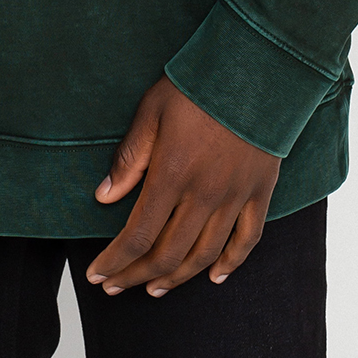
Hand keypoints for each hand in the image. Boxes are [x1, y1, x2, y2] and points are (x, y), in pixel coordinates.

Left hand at [86, 76, 278, 296]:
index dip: (115, 260)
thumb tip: (104, 197)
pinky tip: (214, 277)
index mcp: (172, 174)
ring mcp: (235, 197)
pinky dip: (231, 264)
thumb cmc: (197, 85)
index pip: (139, 235)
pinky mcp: (260, 192)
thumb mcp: (151, 111)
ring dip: (177, 277)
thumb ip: (129, 158)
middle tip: (115, 286)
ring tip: (154, 288)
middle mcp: (204, 195)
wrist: (255, 69)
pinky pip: (247, 240)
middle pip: (168, 254)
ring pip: (204, 255)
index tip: (97, 274)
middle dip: (137, 275)